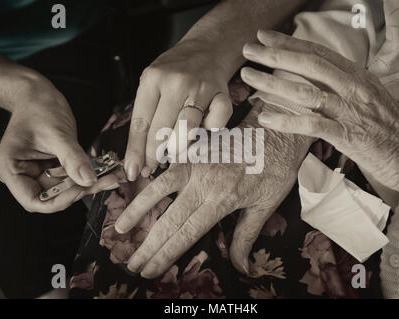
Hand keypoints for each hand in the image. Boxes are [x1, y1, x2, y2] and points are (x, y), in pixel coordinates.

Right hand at [0, 76, 119, 212]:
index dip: (59, 200)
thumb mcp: (57, 134)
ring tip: (111, 176)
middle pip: (53, 196)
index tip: (81, 189)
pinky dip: (87, 175)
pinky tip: (105, 171)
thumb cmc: (39, 108)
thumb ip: (73, 159)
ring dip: (89, 184)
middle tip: (107, 181)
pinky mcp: (52, 166)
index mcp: (11, 169)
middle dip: (80, 190)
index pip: (34, 200)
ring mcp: (38, 171)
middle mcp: (22, 174)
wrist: (38, 94)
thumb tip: (89, 180)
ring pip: (65, 188)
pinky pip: (71, 177)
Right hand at [115, 105, 311, 277]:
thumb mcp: (266, 205)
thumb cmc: (277, 167)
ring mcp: (195, 164)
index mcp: (221, 201)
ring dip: (138, 211)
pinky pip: (166, 165)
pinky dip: (150, 178)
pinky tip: (135, 188)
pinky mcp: (194, 149)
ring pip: (159, 190)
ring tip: (120, 229)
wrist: (279, 127)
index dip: (165, 255)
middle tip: (131, 264)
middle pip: (169, 221)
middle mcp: (203, 184)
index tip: (149, 270)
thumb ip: (246, 236)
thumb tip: (241, 268)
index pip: (186, 235)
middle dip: (148, 245)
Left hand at [124, 39, 233, 180]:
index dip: (136, 151)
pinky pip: (216, 123)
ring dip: (179, 148)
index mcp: (153, 79)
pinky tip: (204, 129)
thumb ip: (146, 112)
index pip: (141, 122)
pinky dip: (210, 131)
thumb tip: (139, 156)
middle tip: (151, 168)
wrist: (207, 49)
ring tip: (174, 152)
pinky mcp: (222, 94)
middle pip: (161, 130)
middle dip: (154, 155)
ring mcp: (201, 87)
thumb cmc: (175, 72)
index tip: (132, 170)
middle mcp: (176, 82)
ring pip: (187, 129)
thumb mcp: (152, 83)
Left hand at [241, 30, 398, 207]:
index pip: (318, 53)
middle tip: (248, 49)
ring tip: (248, 76)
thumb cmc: (389, 128)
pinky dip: (287, 120)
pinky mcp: (349, 136)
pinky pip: (312, 125)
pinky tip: (265, 117)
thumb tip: (314, 80)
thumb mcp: (368, 97)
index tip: (264, 36)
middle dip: (274, 55)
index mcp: (357, 76)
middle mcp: (353, 88)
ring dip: (273, 82)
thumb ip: (342, 86)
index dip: (289, 42)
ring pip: (306, 91)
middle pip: (308, 65)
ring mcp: (350, 111)